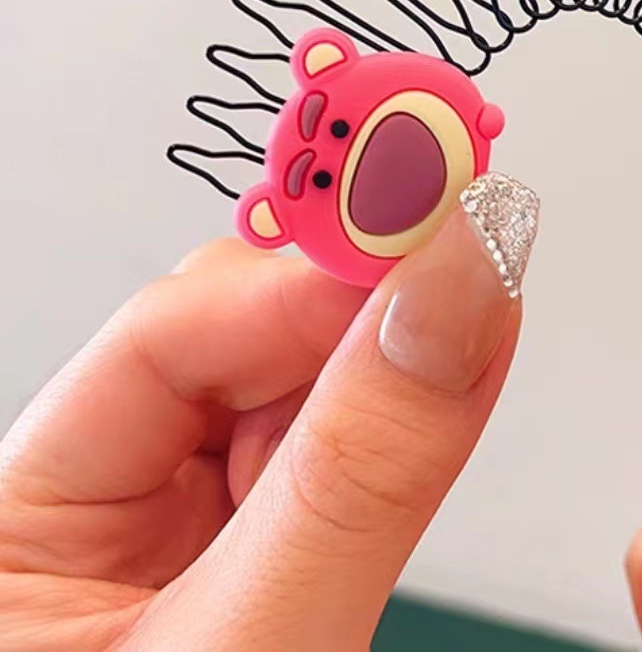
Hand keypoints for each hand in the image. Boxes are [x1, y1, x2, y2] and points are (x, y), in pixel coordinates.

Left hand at [0, 173, 537, 650]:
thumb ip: (361, 474)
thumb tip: (459, 300)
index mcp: (20, 524)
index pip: (176, 330)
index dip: (313, 266)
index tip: (431, 212)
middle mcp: (97, 507)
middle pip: (239, 337)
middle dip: (360, 289)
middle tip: (470, 229)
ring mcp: (182, 528)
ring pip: (296, 385)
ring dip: (386, 348)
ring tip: (472, 298)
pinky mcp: (254, 553)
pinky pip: (327, 447)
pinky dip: (396, 413)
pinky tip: (442, 383)